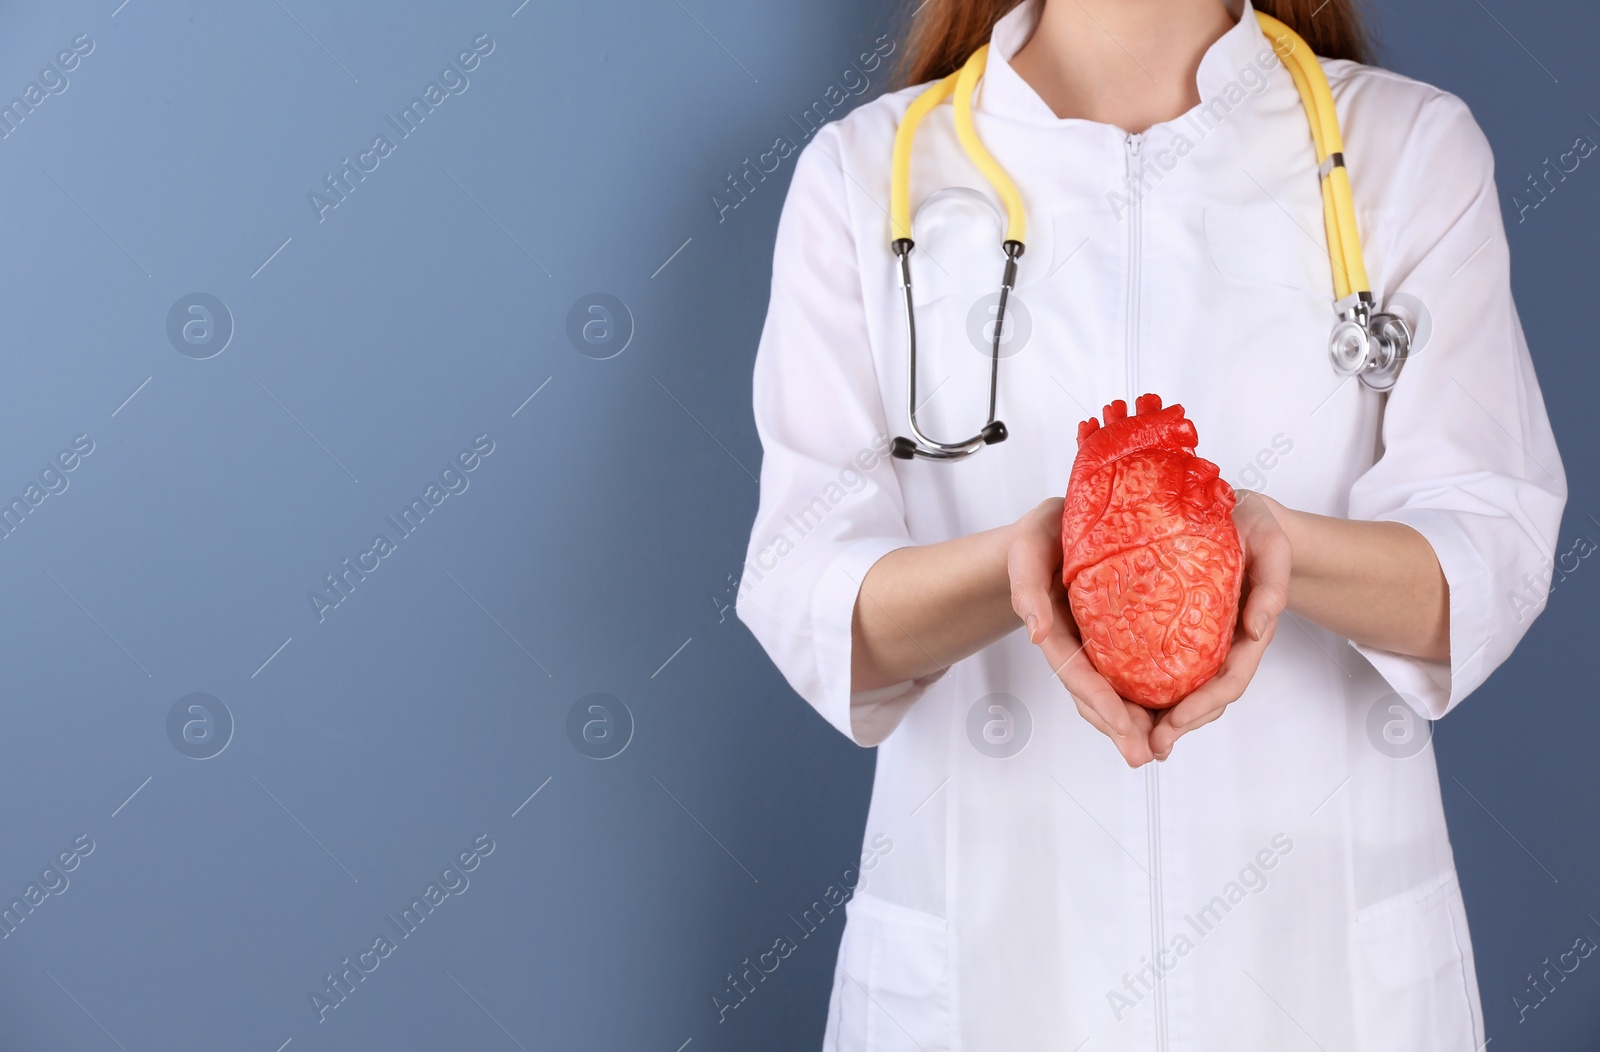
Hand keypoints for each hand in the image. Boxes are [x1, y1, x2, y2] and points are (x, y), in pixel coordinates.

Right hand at [1008, 498, 1157, 767]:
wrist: (1054, 529)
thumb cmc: (1039, 539)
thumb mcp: (1027, 551)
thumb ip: (1026, 588)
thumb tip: (1036, 632)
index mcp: (1055, 630)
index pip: (1075, 673)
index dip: (1098, 702)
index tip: (1122, 726)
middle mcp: (1077, 645)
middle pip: (1096, 696)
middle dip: (1119, 728)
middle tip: (1146, 754)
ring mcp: (1097, 645)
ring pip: (1115, 692)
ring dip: (1135, 723)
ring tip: (1160, 747)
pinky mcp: (1119, 637)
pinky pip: (1134, 672)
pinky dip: (1150, 696)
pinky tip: (1172, 713)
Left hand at [1148, 490, 1291, 759]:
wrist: (1243, 516)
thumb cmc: (1257, 530)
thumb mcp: (1271, 546)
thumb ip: (1272, 584)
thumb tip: (1256, 627)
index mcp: (1247, 629)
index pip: (1229, 680)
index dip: (1203, 705)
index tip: (1174, 722)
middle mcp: (1224, 642)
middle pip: (1205, 697)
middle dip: (1178, 725)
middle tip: (1147, 745)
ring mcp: (1203, 642)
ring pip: (1184, 691)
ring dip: (1159, 718)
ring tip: (1131, 737)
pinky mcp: (1179, 631)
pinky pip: (1164, 669)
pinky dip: (1147, 691)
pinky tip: (1123, 703)